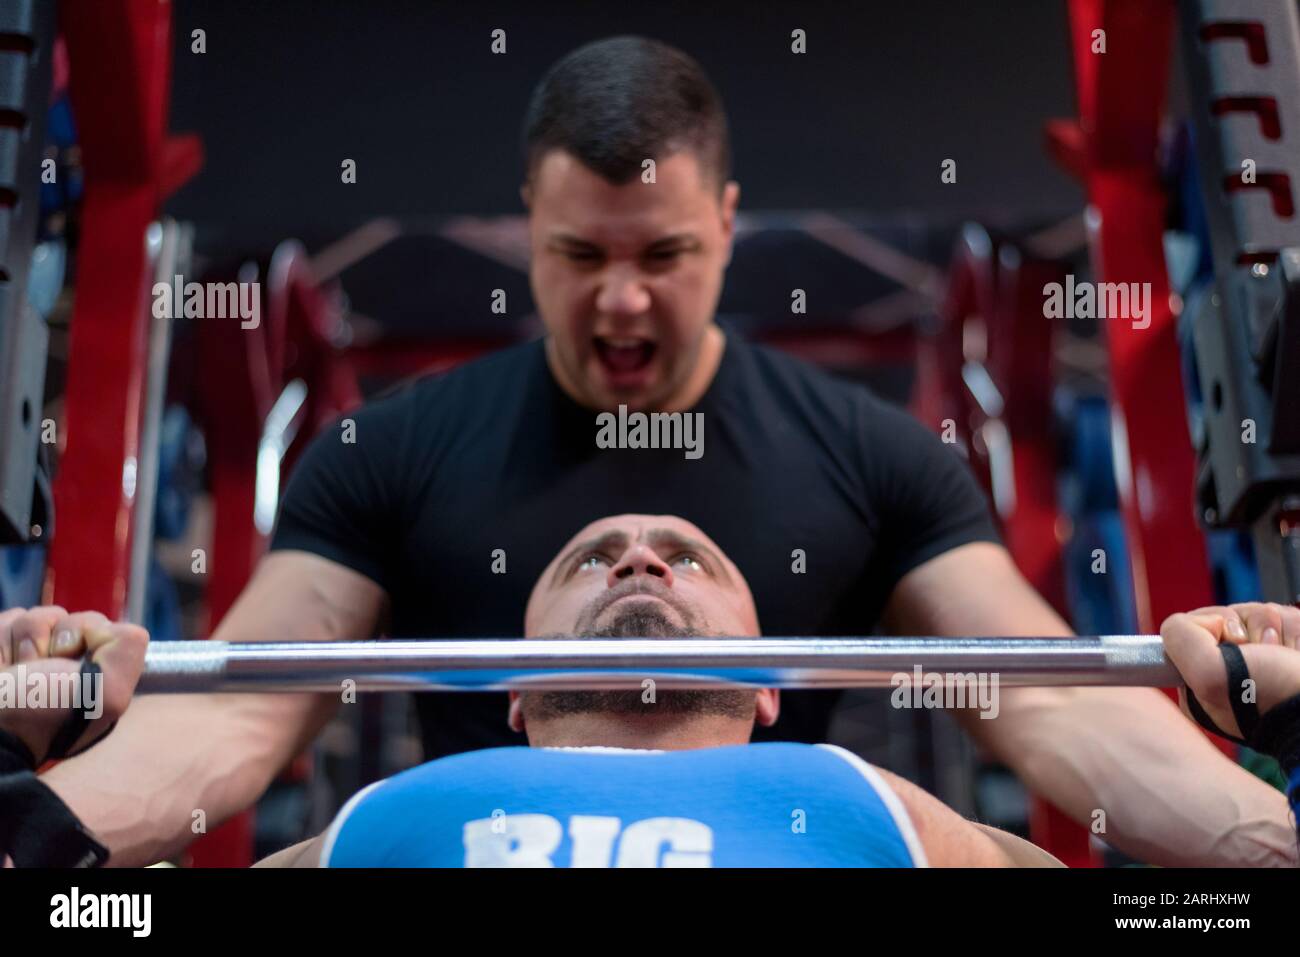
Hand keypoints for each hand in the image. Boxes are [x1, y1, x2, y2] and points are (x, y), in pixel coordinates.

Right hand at [0, 606, 148, 762]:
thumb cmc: (43, 714)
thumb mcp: (108, 694)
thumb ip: (128, 650)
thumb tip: (104, 626)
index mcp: (94, 674)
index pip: (102, 627)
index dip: (90, 633)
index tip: (75, 657)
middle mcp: (64, 664)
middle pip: (68, 618)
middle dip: (56, 638)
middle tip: (41, 668)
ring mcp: (30, 654)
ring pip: (34, 617)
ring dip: (25, 640)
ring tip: (15, 670)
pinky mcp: (1, 648)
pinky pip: (8, 619)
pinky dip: (1, 640)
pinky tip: (1, 665)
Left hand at [1161, 602, 1299, 738]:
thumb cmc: (1275, 697)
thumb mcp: (1208, 674)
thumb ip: (1180, 639)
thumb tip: (1196, 619)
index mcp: (1201, 682)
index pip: (1193, 627)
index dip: (1213, 627)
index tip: (1229, 645)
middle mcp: (1230, 668)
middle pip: (1228, 616)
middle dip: (1249, 628)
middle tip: (1262, 654)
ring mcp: (1265, 657)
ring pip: (1261, 613)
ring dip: (1277, 629)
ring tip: (1285, 657)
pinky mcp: (1293, 646)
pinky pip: (1288, 616)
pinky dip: (1296, 629)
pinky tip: (1298, 653)